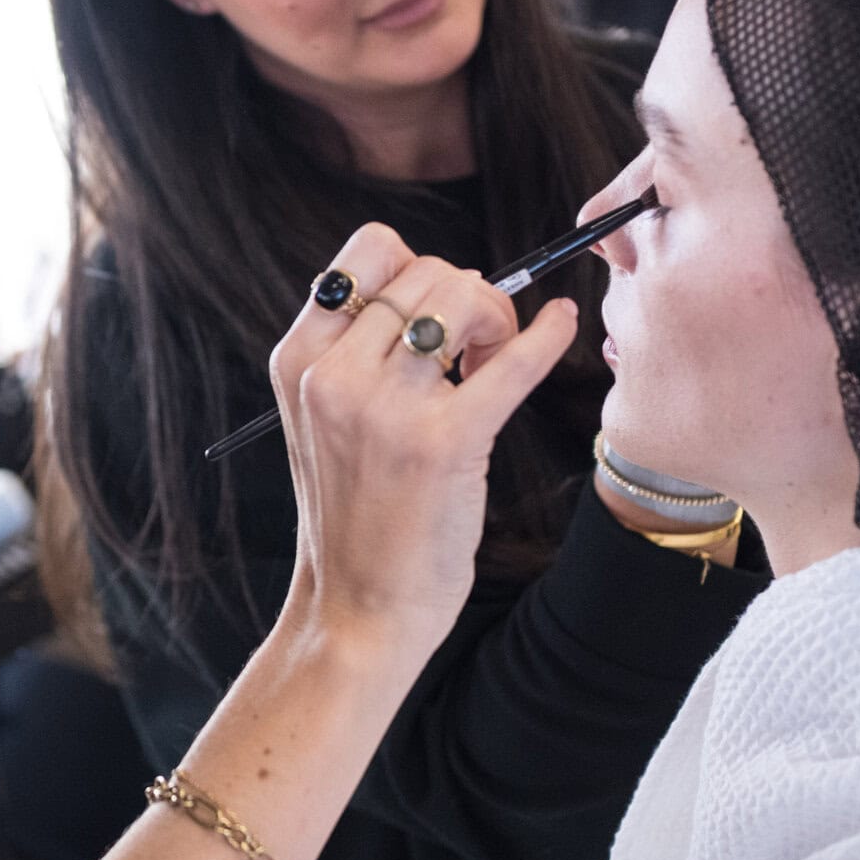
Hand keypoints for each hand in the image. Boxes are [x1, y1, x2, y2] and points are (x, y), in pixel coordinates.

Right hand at [268, 223, 578, 666]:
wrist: (359, 608)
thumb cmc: (356, 513)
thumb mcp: (325, 418)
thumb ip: (360, 351)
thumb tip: (454, 284)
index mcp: (299, 360)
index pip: (368, 251)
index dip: (417, 264)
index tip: (436, 310)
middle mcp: (333, 376)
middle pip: (429, 270)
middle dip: (470, 296)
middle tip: (479, 350)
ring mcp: (385, 408)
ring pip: (465, 296)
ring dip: (497, 319)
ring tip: (491, 367)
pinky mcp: (443, 444)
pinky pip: (513, 360)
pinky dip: (547, 336)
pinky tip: (560, 327)